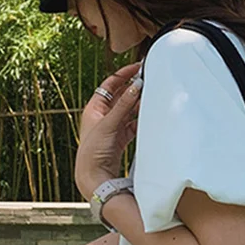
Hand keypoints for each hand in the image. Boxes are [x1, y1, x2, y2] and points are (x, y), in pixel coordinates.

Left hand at [76, 61, 142, 197]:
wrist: (94, 177)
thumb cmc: (92, 151)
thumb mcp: (109, 124)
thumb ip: (124, 105)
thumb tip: (137, 85)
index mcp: (93, 108)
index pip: (110, 84)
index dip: (123, 75)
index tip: (138, 68)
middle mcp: (102, 116)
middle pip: (120, 96)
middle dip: (134, 89)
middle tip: (149, 81)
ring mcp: (112, 127)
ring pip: (128, 110)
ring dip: (138, 104)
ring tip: (152, 97)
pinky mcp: (120, 139)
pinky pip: (133, 124)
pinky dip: (140, 119)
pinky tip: (149, 116)